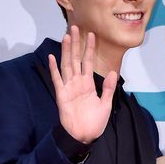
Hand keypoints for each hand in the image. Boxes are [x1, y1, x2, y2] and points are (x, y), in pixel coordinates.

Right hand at [49, 26, 117, 143]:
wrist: (83, 136)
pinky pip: (57, 79)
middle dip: (76, 43)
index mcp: (88, 84)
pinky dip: (54, 68)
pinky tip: (52, 57)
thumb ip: (107, 88)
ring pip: (67, 65)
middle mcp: (78, 82)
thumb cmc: (94, 122)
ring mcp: (69, 87)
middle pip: (76, 59)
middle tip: (75, 28)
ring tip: (66, 37)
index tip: (91, 34)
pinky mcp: (62, 94)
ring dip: (66, 51)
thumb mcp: (105, 104)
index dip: (90, 48)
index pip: (88, 62)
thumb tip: (112, 72)